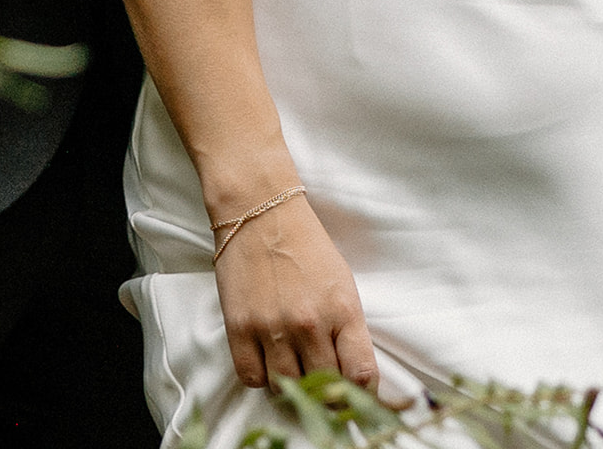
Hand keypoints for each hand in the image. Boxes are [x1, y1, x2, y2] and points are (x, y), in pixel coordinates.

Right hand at [214, 192, 377, 390]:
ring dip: (290, 382)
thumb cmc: (305, 244)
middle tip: (316, 375)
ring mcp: (272, 327)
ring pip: (286, 388)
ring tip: (289, 361)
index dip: (361, 394)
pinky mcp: (239, 326)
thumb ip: (348, 331)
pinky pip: (251, 378)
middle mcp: (309, 324)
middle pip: (323, 388)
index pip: (363, 377)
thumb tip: (352, 376)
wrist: (260, 208)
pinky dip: (260, 376)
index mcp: (343, 311)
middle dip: (324, 388)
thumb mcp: (342, 284)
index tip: (353, 393)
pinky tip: (265, 358)